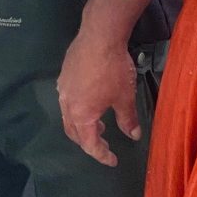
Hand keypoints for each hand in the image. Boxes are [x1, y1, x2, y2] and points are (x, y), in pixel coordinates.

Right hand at [56, 29, 141, 166]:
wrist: (100, 36)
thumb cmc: (113, 70)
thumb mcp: (125, 97)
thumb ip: (128, 120)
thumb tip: (133, 135)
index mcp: (81, 114)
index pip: (89, 143)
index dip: (102, 155)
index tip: (113, 160)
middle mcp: (67, 103)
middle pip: (73, 132)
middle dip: (88, 141)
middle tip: (105, 144)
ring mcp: (63, 87)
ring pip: (67, 115)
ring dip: (82, 124)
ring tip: (100, 122)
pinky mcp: (64, 74)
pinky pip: (67, 99)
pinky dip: (78, 108)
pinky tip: (91, 99)